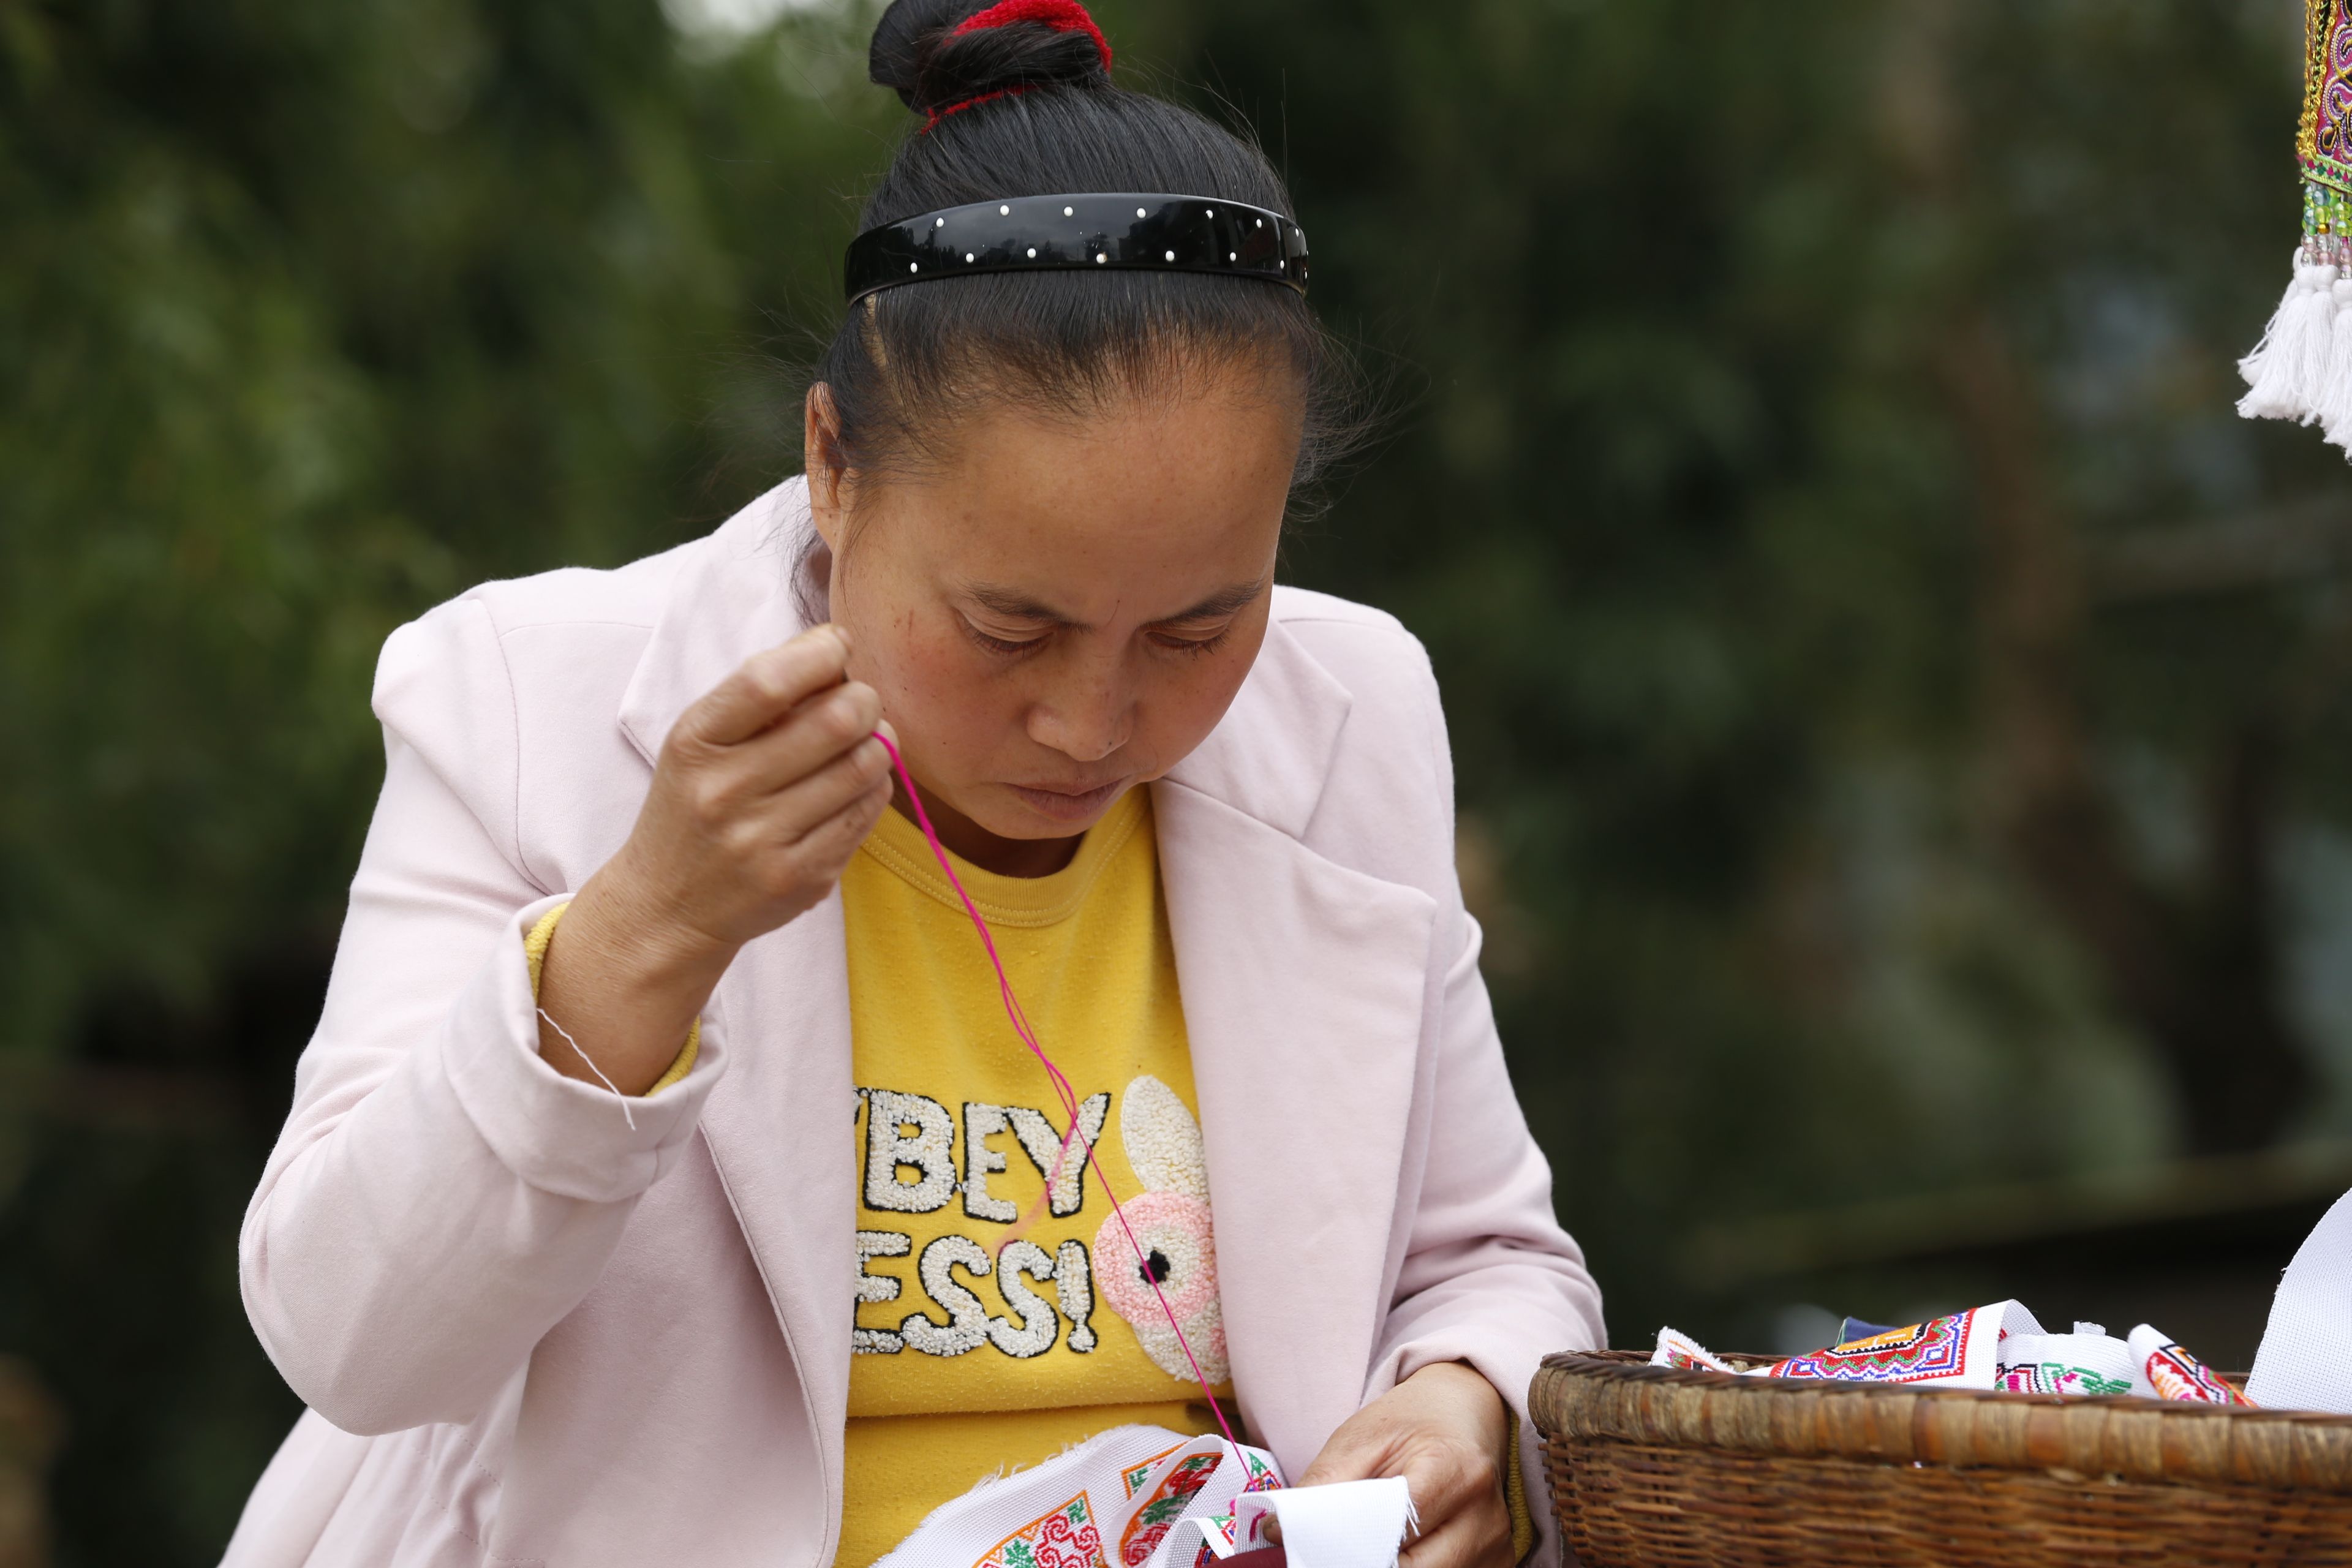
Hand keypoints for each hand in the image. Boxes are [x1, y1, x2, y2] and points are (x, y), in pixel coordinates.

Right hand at [535, 624, 895, 1092]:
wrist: (668, 906)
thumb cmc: (696, 803)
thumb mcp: (702, 741)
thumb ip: (760, 695)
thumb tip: (838, 647)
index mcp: (696, 743)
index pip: (767, 681)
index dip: (819, 653)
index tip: (838, 645)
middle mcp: (725, 793)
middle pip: (835, 722)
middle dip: (865, 700)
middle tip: (862, 701)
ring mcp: (764, 841)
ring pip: (864, 768)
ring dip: (879, 744)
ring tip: (863, 742)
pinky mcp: (801, 879)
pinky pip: (866, 814)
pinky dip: (873, 789)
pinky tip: (853, 787)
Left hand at [1295, 1362, 1514, 1567]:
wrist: (1461, 1412)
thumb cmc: (1409, 1425)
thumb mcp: (1358, 1440)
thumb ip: (1322, 1487)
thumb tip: (1278, 1532)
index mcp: (1454, 1469)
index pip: (1394, 1531)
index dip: (1347, 1548)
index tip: (1309, 1551)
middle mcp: (1485, 1514)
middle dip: (1364, 1564)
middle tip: (1326, 1554)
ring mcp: (1498, 1544)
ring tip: (1358, 1549)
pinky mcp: (1499, 1562)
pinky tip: (1393, 1554)